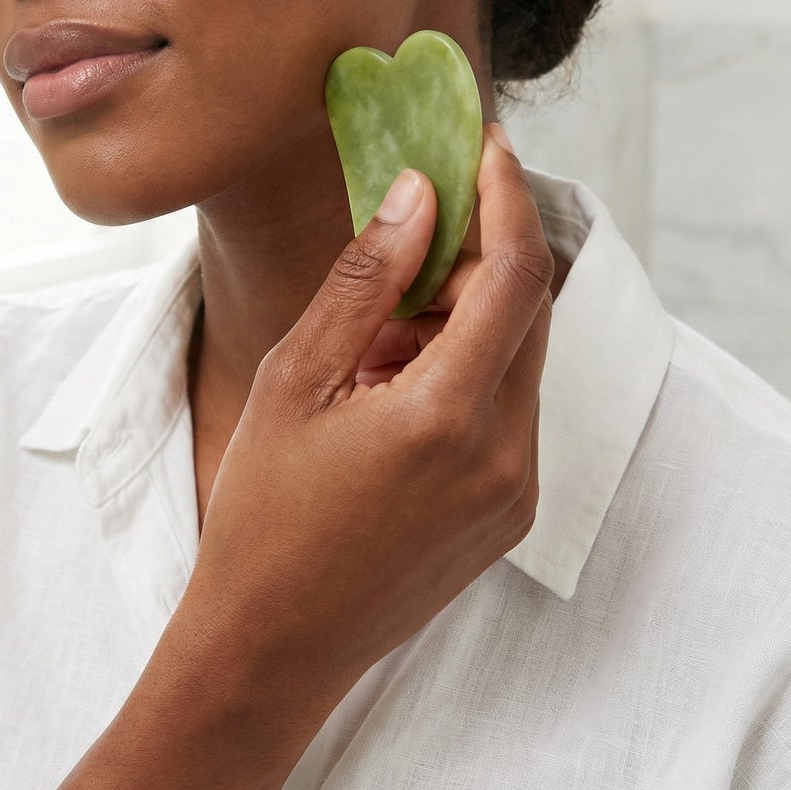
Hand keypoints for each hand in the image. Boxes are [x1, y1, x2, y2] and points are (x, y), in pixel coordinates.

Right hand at [183, 123, 554, 724]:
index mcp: (449, 416)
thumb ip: (365, 282)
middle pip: (526, 312)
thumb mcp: (296, 381)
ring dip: (464, 320)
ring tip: (372, 340)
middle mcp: (506, 454)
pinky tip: (388, 390)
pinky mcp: (510, 514)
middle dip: (478, 255)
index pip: (515, 275)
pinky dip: (464, 373)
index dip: (507, 198)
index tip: (488, 145)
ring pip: (516, 361)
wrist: (274, 644)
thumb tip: (415, 196)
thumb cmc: (264, 513)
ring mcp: (517, 492)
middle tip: (414, 224)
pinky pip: (506, 411)